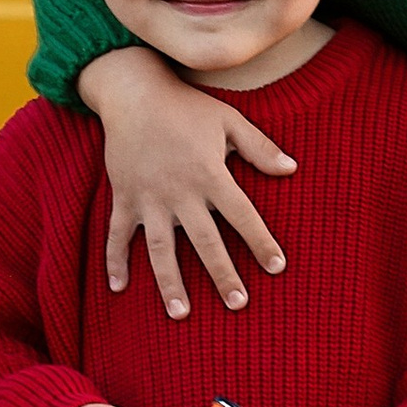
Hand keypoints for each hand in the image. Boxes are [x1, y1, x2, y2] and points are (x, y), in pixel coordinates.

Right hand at [80, 45, 297, 319]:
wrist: (133, 92)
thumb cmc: (187, 107)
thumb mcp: (228, 120)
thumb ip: (259, 147)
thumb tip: (292, 169)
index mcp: (210, 174)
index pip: (242, 215)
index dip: (261, 242)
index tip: (277, 267)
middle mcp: (180, 192)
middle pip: (205, 241)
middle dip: (223, 274)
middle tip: (238, 304)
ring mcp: (149, 198)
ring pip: (160, 248)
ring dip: (170, 282)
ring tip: (181, 313)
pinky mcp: (124, 197)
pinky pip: (117, 235)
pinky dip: (115, 261)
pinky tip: (118, 288)